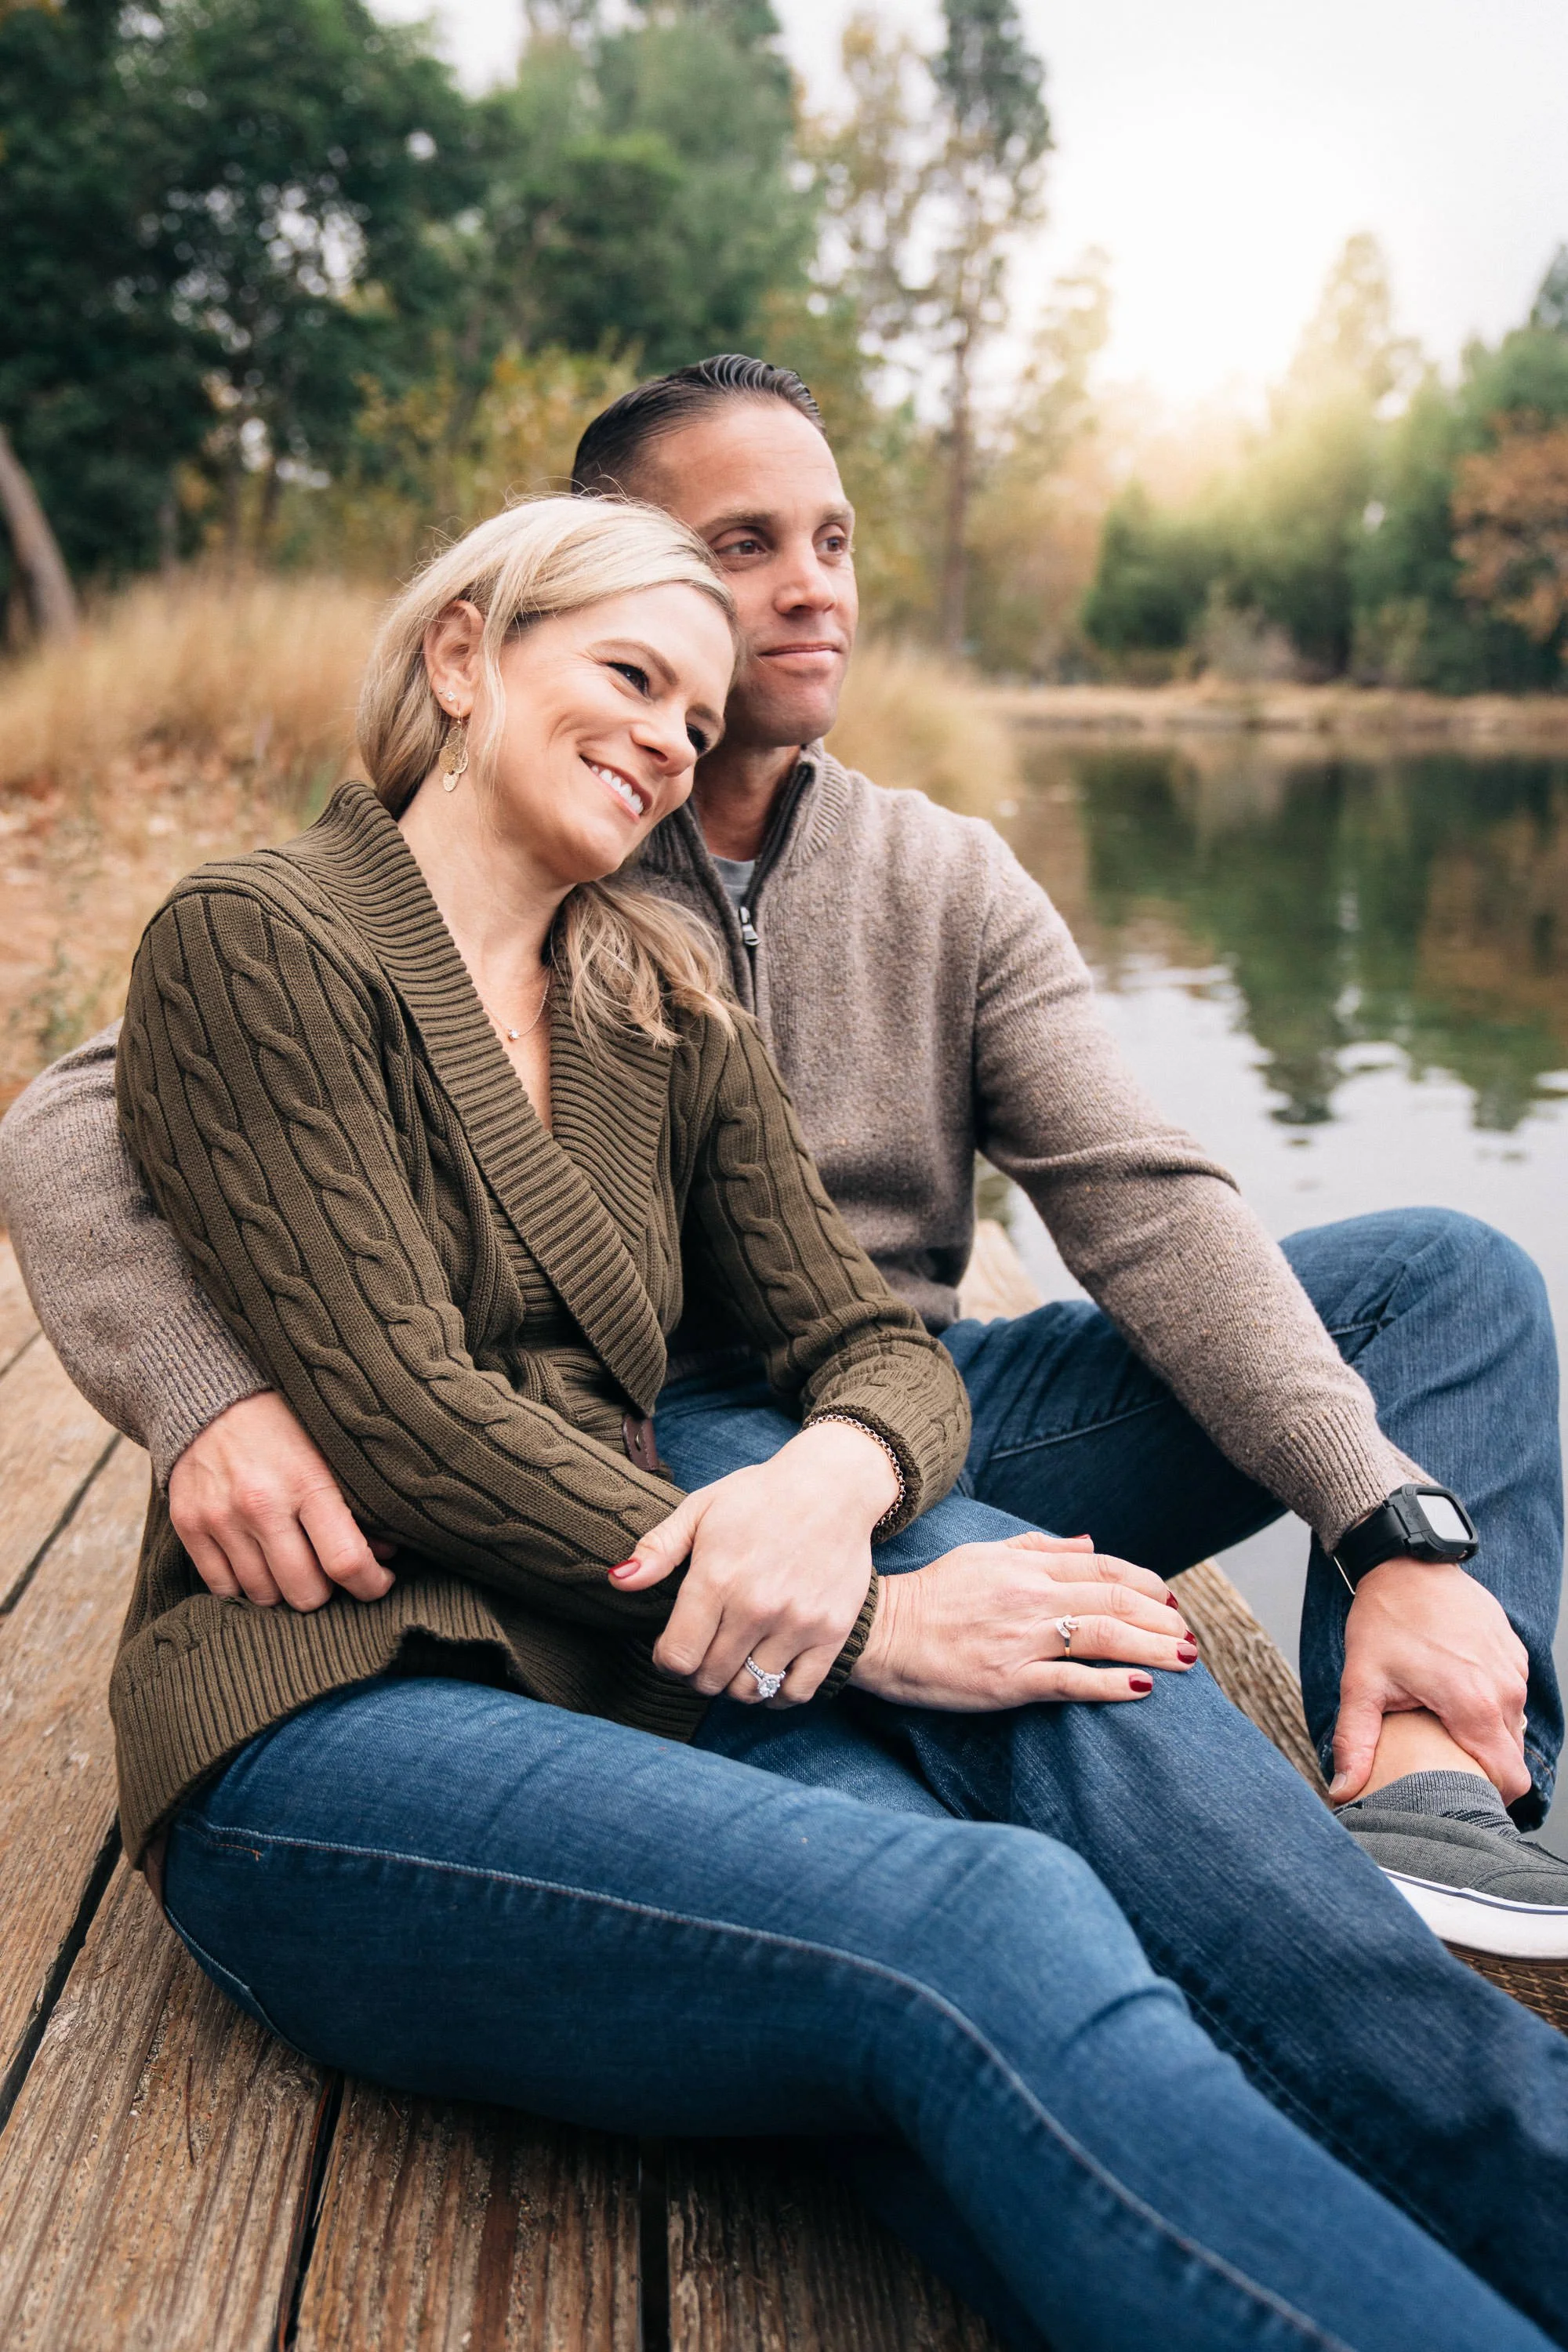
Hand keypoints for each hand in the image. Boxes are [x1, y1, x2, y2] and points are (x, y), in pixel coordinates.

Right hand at [168, 1390, 395, 1609]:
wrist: (211, 1393)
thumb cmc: (285, 1423)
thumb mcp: (331, 1451)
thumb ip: (357, 1504)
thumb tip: (382, 1558)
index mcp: (307, 1481)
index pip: (346, 1561)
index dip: (370, 1585)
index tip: (377, 1581)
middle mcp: (260, 1504)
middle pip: (304, 1593)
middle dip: (326, 1592)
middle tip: (330, 1573)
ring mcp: (220, 1518)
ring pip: (263, 1596)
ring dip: (284, 1590)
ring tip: (294, 1564)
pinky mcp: (189, 1525)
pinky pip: (223, 1588)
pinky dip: (245, 1586)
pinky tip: (259, 1563)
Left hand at [607, 1420, 898, 1703]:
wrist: (832, 1486)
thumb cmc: (760, 1496)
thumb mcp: (700, 1509)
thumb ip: (658, 1549)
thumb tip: (618, 1581)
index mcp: (716, 1578)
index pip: (677, 1657)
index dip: (667, 1660)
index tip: (673, 1648)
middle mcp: (756, 1607)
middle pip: (710, 1679)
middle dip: (697, 1674)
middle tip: (703, 1653)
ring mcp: (797, 1622)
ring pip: (751, 1690)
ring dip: (735, 1684)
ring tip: (734, 1661)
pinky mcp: (832, 1632)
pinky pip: (797, 1691)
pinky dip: (777, 1694)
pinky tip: (768, 1673)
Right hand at [851, 1530, 1197, 1708]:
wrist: (881, 1632)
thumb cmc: (931, 1595)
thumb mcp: (983, 1555)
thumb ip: (1037, 1547)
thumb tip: (1087, 1542)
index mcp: (1026, 1566)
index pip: (1103, 1569)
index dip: (1145, 1584)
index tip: (1170, 1601)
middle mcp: (1031, 1597)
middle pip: (1114, 1601)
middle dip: (1161, 1618)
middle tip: (1190, 1638)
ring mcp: (1022, 1638)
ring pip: (1103, 1637)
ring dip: (1152, 1647)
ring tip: (1184, 1660)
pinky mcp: (1008, 1680)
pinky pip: (1071, 1681)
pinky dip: (1110, 1683)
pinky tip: (1141, 1688)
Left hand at [1329, 1558, 1530, 1803]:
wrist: (1407, 1561)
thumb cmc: (1386, 1619)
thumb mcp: (1362, 1683)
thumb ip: (1356, 1742)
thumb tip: (1342, 1791)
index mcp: (1475, 1705)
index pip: (1510, 1780)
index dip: (1487, 1796)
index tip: (1456, 1792)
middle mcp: (1506, 1691)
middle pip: (1513, 1758)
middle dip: (1482, 1768)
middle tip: (1440, 1761)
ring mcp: (1515, 1669)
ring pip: (1513, 1727)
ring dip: (1485, 1734)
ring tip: (1443, 1724)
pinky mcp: (1514, 1653)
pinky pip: (1511, 1696)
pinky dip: (1490, 1703)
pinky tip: (1454, 1692)